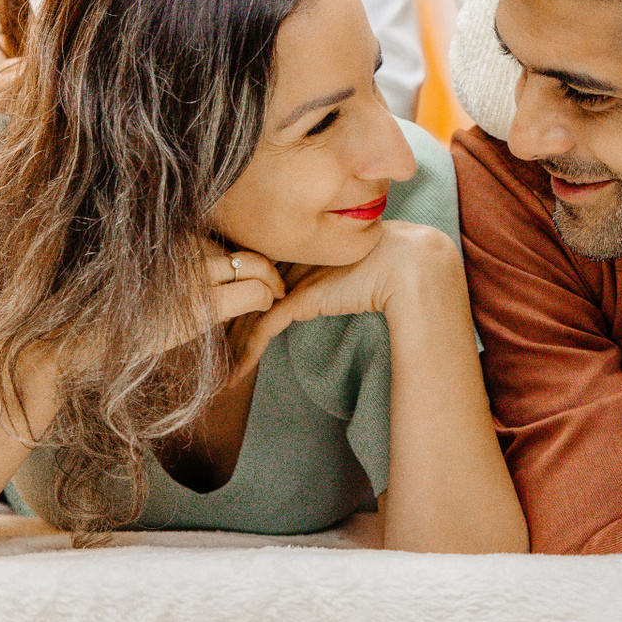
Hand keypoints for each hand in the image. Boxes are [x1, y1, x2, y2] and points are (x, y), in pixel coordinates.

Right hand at [49, 240, 282, 395]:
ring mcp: (192, 272)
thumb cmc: (102, 311)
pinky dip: (267, 296)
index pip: (224, 233)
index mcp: (169, 232)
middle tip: (277, 280)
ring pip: (254, 264)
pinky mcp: (200, 303)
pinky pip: (252, 291)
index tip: (258, 262)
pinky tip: (268, 303)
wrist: (72, 338)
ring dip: (271, 280)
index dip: (246, 247)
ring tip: (276, 292)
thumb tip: (209, 258)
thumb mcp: (144, 273)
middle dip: (267, 263)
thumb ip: (176, 260)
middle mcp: (182, 244)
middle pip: (244, 244)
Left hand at [232, 221, 457, 377]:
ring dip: (233, 345)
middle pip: (247, 293)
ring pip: (250, 312)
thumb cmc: (388, 263)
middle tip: (215, 353)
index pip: (257, 276)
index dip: (241, 300)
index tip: (227, 327)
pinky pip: (263, 328)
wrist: (406, 263)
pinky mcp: (299, 298)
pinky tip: (237, 374)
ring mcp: (293, 276)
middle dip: (229, 324)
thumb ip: (329, 276)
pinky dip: (248, 353)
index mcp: (298, 246)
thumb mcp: (348, 269)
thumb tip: (321, 292)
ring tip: (222, 370)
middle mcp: (290, 258)